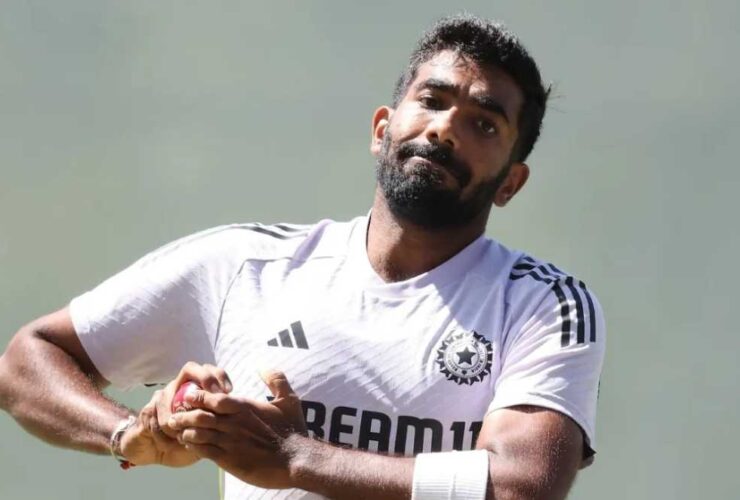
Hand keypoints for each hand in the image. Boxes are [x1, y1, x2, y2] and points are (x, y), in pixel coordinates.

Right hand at [120, 362, 233, 466]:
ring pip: (169, 393)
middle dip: (203, 378)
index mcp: (196, 389)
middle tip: (213, 395)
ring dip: (177, 415)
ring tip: (184, 433)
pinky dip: (163, 430)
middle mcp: (179, 387)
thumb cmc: (187, 441)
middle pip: (190, 368)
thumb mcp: (208, 433)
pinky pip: (154, 414)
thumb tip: (239, 416)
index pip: (210, 370)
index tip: (229, 391)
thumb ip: (219, 422)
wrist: (157, 453)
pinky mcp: (147, 410)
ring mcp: (162, 396)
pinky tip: (170, 442)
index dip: (220, 376)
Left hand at [168, 370, 306, 488]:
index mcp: (244, 408)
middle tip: (175, 415)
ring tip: (178, 431)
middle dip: (184, 414)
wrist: (296, 459)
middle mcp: (233, 423)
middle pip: (200, 415)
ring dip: (185, 431)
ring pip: (197, 434)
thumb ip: (276, 380)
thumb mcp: (289, 399)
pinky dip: (193, 447)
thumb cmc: (293, 430)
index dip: (198, 397)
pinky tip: (189, 445)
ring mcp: (229, 442)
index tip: (189, 396)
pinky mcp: (228, 460)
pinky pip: (203, 452)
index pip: (213, 398)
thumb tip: (262, 367)